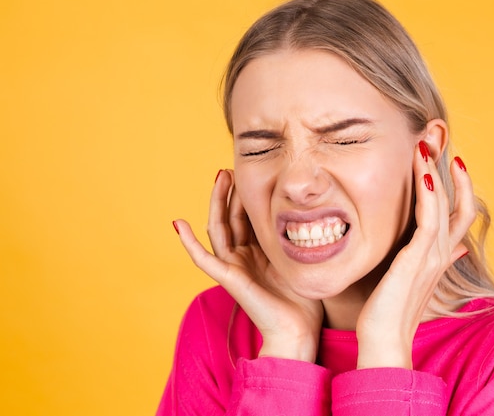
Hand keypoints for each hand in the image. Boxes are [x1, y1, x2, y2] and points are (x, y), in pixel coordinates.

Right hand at [174, 170, 323, 361]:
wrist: (298, 331)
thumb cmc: (304, 300)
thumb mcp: (299, 259)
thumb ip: (294, 238)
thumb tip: (310, 213)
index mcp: (259, 252)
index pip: (248, 216)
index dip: (246, 194)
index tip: (252, 171)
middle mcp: (243, 257)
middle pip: (231, 217)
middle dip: (230, 192)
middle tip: (231, 168)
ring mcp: (234, 267)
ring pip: (218, 228)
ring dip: (215, 203)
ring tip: (219, 177)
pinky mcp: (228, 278)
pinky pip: (203, 259)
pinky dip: (189, 243)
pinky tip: (178, 224)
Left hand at [355, 145, 475, 368]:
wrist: (384, 340)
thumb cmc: (392, 309)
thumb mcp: (416, 278)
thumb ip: (436, 258)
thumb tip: (459, 247)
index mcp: (441, 255)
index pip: (459, 211)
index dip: (459, 183)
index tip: (447, 157)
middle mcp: (442, 253)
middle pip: (460, 202)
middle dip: (450, 167)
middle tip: (436, 136)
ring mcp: (433, 256)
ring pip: (445, 204)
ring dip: (436, 170)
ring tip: (426, 143)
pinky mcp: (418, 260)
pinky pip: (430, 220)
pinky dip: (430, 195)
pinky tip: (425, 173)